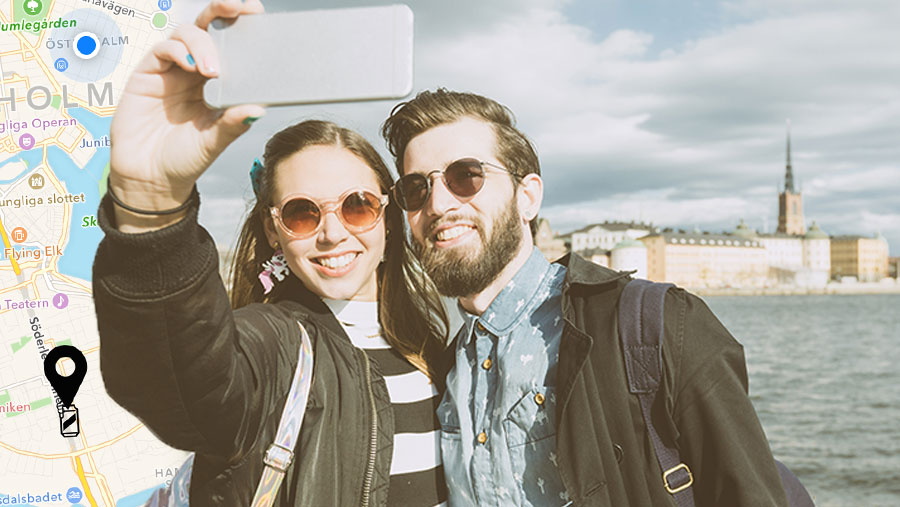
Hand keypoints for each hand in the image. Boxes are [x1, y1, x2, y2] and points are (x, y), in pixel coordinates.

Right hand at [109, 0, 264, 226]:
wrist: (151, 179)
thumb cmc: (185, 160)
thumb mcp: (215, 141)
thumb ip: (234, 123)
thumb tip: (260, 108)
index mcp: (214, 83)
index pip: (228, 44)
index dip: (240, 23)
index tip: (256, 11)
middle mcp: (192, 71)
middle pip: (206, 27)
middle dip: (222, 10)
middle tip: (239, 8)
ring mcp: (169, 71)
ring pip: (185, 34)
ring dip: (202, 42)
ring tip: (213, 68)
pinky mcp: (146, 75)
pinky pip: (162, 50)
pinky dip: (179, 51)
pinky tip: (192, 65)